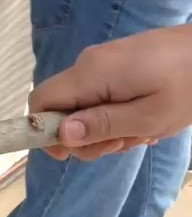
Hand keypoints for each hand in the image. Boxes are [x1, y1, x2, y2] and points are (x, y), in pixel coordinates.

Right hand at [29, 24, 191, 160]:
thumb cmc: (188, 86)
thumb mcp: (147, 117)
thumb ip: (101, 125)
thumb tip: (60, 135)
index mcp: (91, 74)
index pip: (39, 102)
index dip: (44, 132)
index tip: (72, 153)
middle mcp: (89, 64)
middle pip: (60, 109)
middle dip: (83, 137)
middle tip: (120, 144)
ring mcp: (103, 63)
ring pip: (82, 108)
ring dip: (104, 130)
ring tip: (139, 133)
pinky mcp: (117, 65)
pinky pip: (100, 98)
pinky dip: (116, 116)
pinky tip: (142, 120)